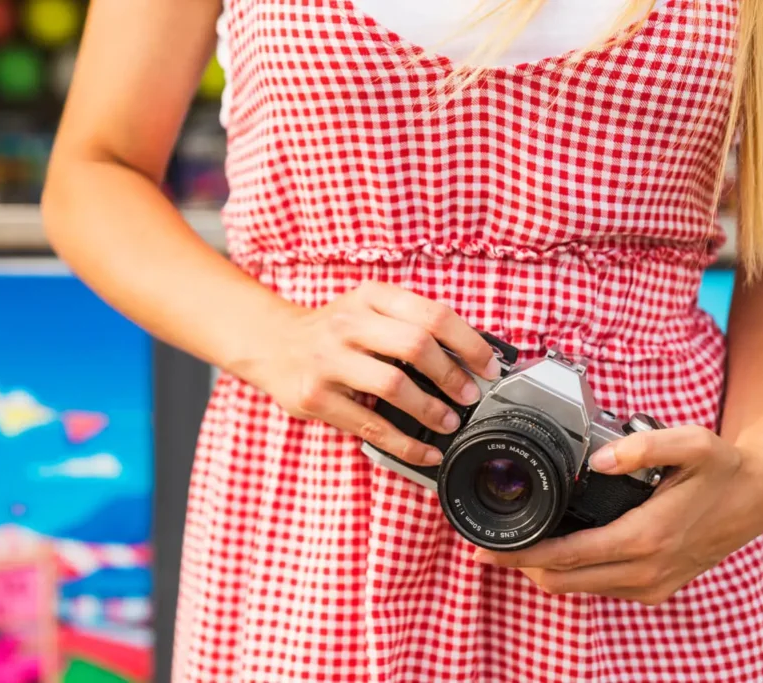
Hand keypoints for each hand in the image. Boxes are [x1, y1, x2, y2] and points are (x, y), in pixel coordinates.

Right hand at [244, 281, 500, 465]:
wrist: (274, 344)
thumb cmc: (335, 331)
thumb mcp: (370, 310)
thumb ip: (411, 325)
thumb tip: (471, 358)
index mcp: (371, 297)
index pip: (433, 314)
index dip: (469, 343)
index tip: (488, 365)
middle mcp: (348, 324)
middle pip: (416, 346)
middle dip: (453, 376)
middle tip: (470, 396)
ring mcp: (329, 360)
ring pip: (394, 385)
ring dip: (431, 410)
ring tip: (449, 422)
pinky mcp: (315, 396)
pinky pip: (371, 425)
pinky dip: (406, 444)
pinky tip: (425, 451)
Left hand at [472, 425, 762, 605]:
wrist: (757, 499)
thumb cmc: (720, 469)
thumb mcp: (691, 443)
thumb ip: (644, 445)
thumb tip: (599, 458)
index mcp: (645, 537)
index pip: (566, 557)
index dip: (521, 556)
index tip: (488, 550)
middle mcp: (645, 570)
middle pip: (563, 581)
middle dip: (521, 567)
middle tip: (489, 547)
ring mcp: (651, 586)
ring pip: (579, 589)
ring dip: (545, 572)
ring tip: (516, 545)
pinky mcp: (655, 590)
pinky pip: (600, 589)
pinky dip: (572, 575)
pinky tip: (558, 551)